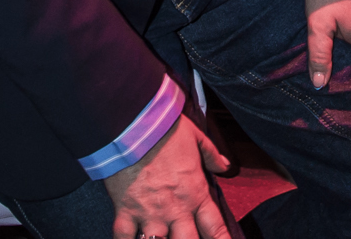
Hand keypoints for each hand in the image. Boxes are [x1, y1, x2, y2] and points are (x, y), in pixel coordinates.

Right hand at [102, 116, 229, 238]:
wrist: (134, 124)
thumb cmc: (166, 130)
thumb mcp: (197, 138)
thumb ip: (212, 155)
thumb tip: (225, 165)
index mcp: (196, 194)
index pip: (215, 228)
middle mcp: (176, 210)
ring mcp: (150, 214)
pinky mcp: (125, 211)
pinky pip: (125, 238)